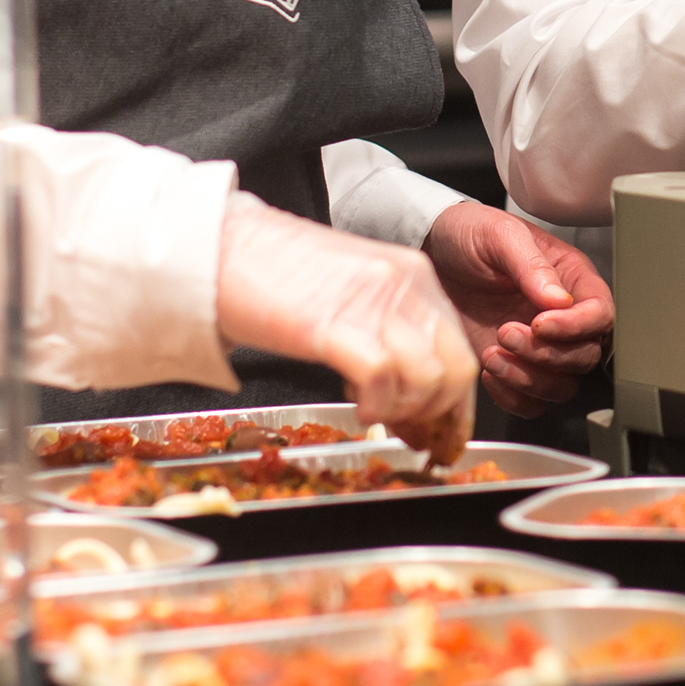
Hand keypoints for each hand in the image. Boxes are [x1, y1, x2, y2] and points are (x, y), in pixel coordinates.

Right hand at [212, 197, 475, 463]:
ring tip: (377, 416)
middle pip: (456, 369)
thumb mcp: (358, 291)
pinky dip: (376, 408)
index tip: (442, 432)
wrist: (224, 249)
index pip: (460, 349)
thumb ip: (392, 329)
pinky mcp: (334, 324)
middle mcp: (404, 284)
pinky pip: (381, 381)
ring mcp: (372, 303)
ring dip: (405, 414)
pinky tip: (359, 410)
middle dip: (439, 416)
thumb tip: (412, 388)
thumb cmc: (281, 273)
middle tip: (413, 436)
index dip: (456, 403)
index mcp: (415, 275)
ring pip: (427, 379)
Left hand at [424, 202, 612, 415]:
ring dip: (529, 379)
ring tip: (493, 354)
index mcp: (572, 279)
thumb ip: (531, 265)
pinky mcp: (513, 367)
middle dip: (546, 354)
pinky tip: (489, 370)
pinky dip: (514, 397)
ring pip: (562, 385)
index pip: (601, 314)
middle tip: (507, 332)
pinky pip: (531, 402)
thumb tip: (559, 301)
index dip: (578, 327)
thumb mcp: (499, 235)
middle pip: (585, 356)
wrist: (432, 253)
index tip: (541, 324)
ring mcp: (539, 347)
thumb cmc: (470, 234)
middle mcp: (563, 318)